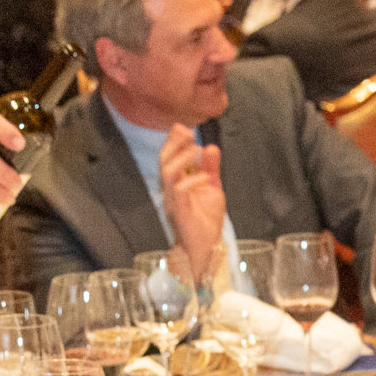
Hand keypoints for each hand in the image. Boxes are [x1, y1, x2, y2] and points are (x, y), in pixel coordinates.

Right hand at [161, 121, 226, 271]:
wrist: (205, 249)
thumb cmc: (206, 221)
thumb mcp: (212, 188)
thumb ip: (211, 169)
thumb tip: (211, 147)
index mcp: (176, 183)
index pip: (168, 157)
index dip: (172, 141)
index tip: (181, 126)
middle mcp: (170, 190)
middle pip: (163, 161)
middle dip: (174, 144)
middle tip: (188, 132)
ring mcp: (173, 201)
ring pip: (167, 173)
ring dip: (182, 158)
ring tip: (198, 149)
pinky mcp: (180, 212)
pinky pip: (180, 191)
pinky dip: (193, 180)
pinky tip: (206, 177)